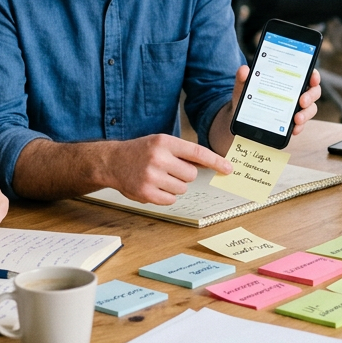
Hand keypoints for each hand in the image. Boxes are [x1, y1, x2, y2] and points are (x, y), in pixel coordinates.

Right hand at [103, 134, 230, 205]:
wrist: (112, 161)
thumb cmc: (141, 151)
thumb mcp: (162, 143)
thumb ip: (184, 153)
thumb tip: (210, 163)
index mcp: (164, 142)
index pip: (197, 152)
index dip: (215, 161)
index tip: (228, 168)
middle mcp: (158, 158)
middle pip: (191, 174)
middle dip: (184, 174)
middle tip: (169, 169)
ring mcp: (151, 176)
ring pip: (182, 188)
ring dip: (174, 185)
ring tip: (159, 177)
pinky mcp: (146, 193)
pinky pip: (171, 199)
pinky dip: (165, 195)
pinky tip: (154, 186)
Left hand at [228, 65, 321, 137]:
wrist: (243, 117)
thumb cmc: (248, 96)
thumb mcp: (244, 87)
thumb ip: (243, 78)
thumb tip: (244, 69)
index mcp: (289, 79)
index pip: (307, 74)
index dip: (313, 75)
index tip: (312, 79)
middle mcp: (296, 92)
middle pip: (313, 92)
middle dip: (310, 96)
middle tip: (302, 101)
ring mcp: (296, 107)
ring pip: (310, 109)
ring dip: (306, 114)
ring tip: (296, 119)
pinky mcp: (292, 121)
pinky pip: (301, 124)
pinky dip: (299, 127)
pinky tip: (293, 130)